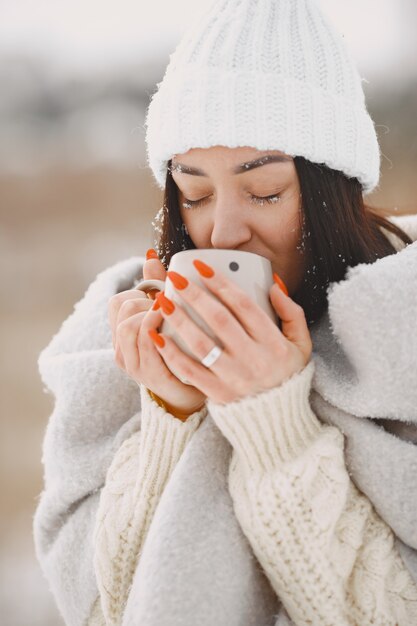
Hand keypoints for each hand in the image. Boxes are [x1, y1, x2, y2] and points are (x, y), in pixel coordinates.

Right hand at [108, 250, 206, 414]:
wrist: (192, 392)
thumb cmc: (181, 349)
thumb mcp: (167, 315)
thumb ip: (157, 287)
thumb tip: (150, 255)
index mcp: (123, 334)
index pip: (118, 300)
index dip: (140, 291)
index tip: (162, 294)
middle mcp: (122, 349)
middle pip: (123, 306)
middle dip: (148, 299)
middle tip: (168, 303)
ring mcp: (133, 363)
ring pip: (130, 324)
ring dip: (152, 311)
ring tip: (171, 310)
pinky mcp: (150, 374)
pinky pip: (146, 342)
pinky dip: (158, 326)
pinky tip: (172, 320)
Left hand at [149, 260, 312, 404]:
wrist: (279, 420)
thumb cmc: (288, 375)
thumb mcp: (301, 344)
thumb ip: (292, 313)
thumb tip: (273, 285)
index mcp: (273, 343)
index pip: (244, 306)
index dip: (221, 283)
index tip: (202, 267)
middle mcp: (252, 358)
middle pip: (219, 320)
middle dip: (194, 295)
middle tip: (175, 278)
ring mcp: (233, 377)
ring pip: (201, 344)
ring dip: (179, 320)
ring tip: (162, 302)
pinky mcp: (217, 393)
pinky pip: (190, 371)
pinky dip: (172, 354)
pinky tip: (158, 337)